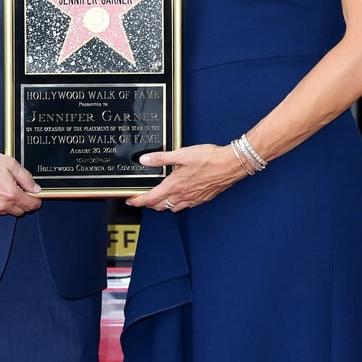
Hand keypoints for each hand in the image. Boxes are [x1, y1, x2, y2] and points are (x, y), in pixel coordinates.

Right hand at [0, 149, 41, 216]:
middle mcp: (1, 205)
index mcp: (10, 194)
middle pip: (20, 211)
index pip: (31, 205)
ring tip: (3, 188)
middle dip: (23, 203)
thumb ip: (25, 177)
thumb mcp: (10, 164)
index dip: (36, 201)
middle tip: (20, 190)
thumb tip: (35, 187)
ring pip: (6, 212)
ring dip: (9, 204)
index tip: (36, 197)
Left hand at [125, 143, 246, 211]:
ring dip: (163, 205)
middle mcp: (183, 196)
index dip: (138, 201)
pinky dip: (178, 204)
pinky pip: (186, 206)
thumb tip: (145, 159)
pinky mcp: (203, 198)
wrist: (231, 164)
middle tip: (141, 198)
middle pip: (160, 206)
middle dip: (148, 204)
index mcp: (175, 185)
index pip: (151, 198)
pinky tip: (179, 196)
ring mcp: (193, 199)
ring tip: (158, 198)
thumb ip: (161, 158)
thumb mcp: (182, 154)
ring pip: (173, 208)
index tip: (130, 201)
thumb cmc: (209, 158)